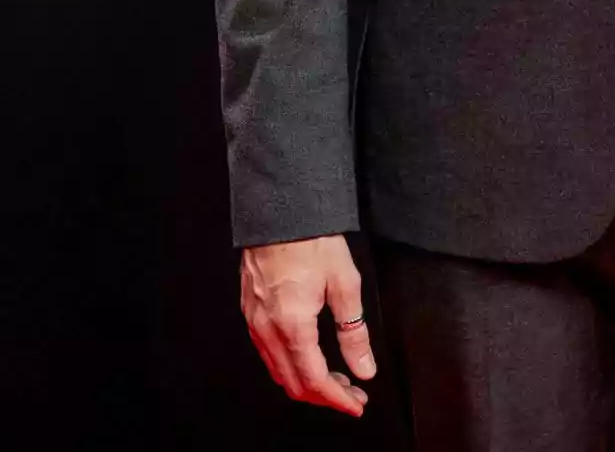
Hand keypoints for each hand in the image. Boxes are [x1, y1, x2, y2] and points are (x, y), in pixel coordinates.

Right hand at [241, 234, 376, 416]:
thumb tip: (364, 368)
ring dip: (306, 382)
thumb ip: (354, 331)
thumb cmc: (311, 238)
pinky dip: (289, 365)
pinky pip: (267, 353)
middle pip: (294, 383)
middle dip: (325, 395)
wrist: (279, 209)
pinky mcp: (250, 311)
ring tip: (335, 377)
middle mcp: (268, 329)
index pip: (315, 380)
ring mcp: (255, 321)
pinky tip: (307, 356)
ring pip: (278, 372)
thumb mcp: (344, 281)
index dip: (338, 399)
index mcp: (293, 326)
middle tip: (352, 394)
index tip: (357, 405)